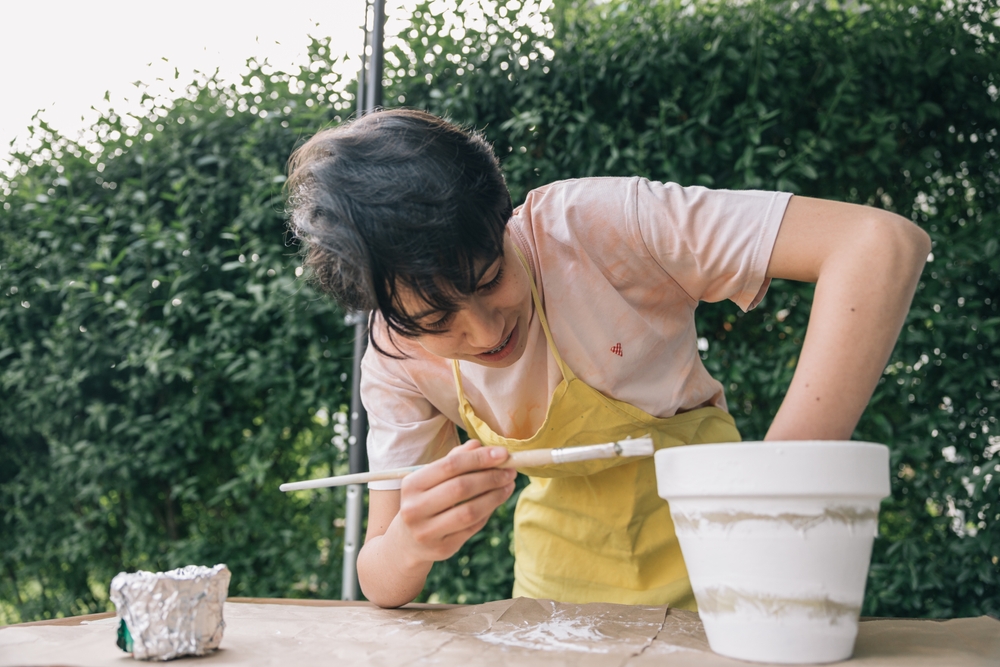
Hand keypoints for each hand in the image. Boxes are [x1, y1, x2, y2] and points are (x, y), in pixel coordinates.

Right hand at [389, 440, 516, 565]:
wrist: (407, 542)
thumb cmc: (425, 502)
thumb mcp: (431, 479)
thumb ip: (454, 460)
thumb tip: (478, 444)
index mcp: (411, 485)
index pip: (450, 465)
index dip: (479, 458)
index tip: (503, 454)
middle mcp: (414, 509)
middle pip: (461, 488)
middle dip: (490, 477)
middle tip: (510, 471)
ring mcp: (427, 532)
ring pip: (469, 511)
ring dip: (495, 496)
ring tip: (508, 485)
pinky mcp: (442, 548)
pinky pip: (473, 528)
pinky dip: (488, 512)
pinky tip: (497, 501)